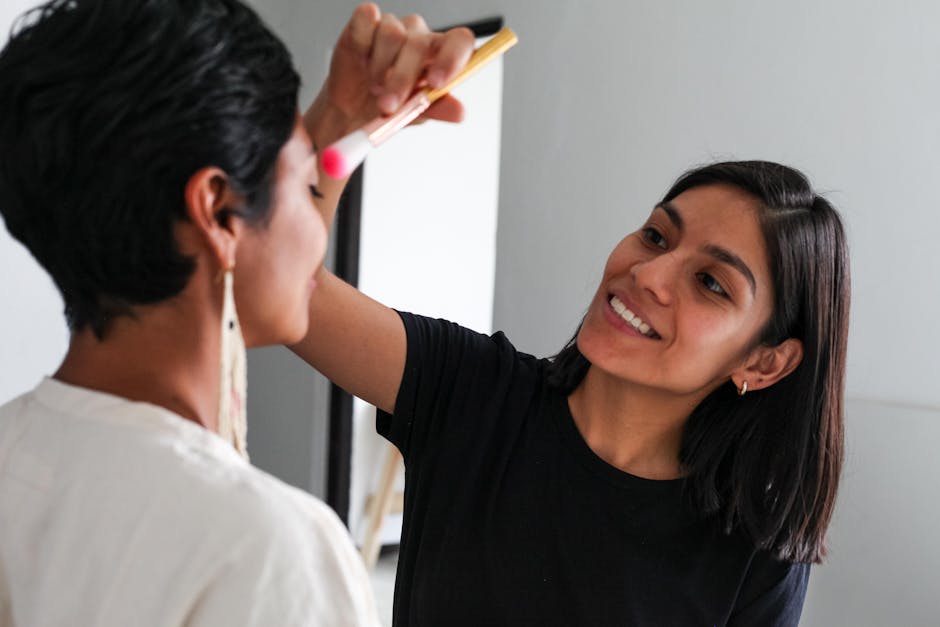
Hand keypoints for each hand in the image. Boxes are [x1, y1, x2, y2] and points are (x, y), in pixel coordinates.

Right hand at [306, 4, 474, 143]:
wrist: (353, 111)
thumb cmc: (390, 106)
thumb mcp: (416, 114)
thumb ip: (438, 109)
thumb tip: (459, 112)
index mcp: (440, 56)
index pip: (459, 41)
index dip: (452, 58)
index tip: (436, 83)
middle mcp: (419, 37)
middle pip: (420, 44)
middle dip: (402, 79)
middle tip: (389, 105)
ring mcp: (393, 26)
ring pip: (392, 34)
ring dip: (380, 68)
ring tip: (375, 88)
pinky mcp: (366, 20)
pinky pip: (367, 20)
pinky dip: (362, 46)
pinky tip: (361, 63)